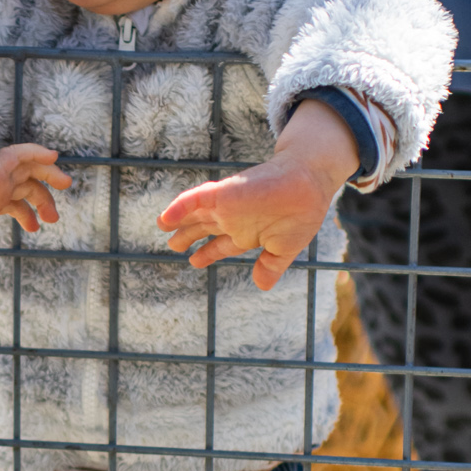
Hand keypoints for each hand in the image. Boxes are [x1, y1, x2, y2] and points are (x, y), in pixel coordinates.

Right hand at [0, 142, 73, 249]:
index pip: (13, 202)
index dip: (26, 213)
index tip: (36, 226)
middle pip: (27, 188)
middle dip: (43, 200)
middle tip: (54, 217)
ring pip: (31, 171)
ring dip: (50, 175)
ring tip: (66, 183)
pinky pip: (22, 156)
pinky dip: (37, 154)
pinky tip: (52, 156)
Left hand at [156, 96, 361, 293]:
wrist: (309, 184)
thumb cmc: (302, 213)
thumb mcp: (285, 248)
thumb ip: (270, 266)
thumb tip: (261, 286)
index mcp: (249, 232)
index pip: (223, 245)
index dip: (208, 253)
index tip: (194, 261)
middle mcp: (234, 219)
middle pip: (205, 228)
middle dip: (188, 236)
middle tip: (173, 245)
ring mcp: (227, 206)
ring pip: (196, 213)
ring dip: (178, 220)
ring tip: (161, 224)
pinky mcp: (224, 193)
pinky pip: (196, 198)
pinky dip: (180, 207)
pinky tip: (166, 216)